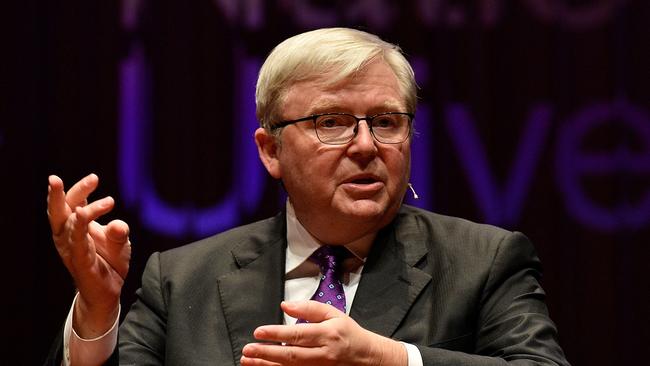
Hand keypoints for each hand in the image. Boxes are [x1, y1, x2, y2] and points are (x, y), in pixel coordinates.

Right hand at [47, 173, 130, 337]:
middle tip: (54, 179)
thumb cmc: (110, 262)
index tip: (95, 178)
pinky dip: (78, 227)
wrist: (109, 292)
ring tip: (94, 199)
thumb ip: (118, 231)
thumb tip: (118, 224)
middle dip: (56, 194)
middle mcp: (69, 236)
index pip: (73, 203)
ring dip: (79, 209)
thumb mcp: (119, 242)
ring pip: (67, 225)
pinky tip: (81, 214)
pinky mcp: (79, 261)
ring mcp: (72, 249)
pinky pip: (76, 242)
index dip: (80, 189)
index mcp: (76, 226)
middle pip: (59, 211)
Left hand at [241, 301, 406, 365]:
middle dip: (266, 353)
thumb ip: (309, 308)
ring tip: (249, 361)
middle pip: (290, 355)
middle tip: (248, 350)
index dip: (276, 334)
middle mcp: (322, 354)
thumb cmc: (348, 333)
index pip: (297, 335)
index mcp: (326, 334)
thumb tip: (285, 305)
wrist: (366, 356)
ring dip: (267, 365)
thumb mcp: (333, 313)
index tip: (259, 332)